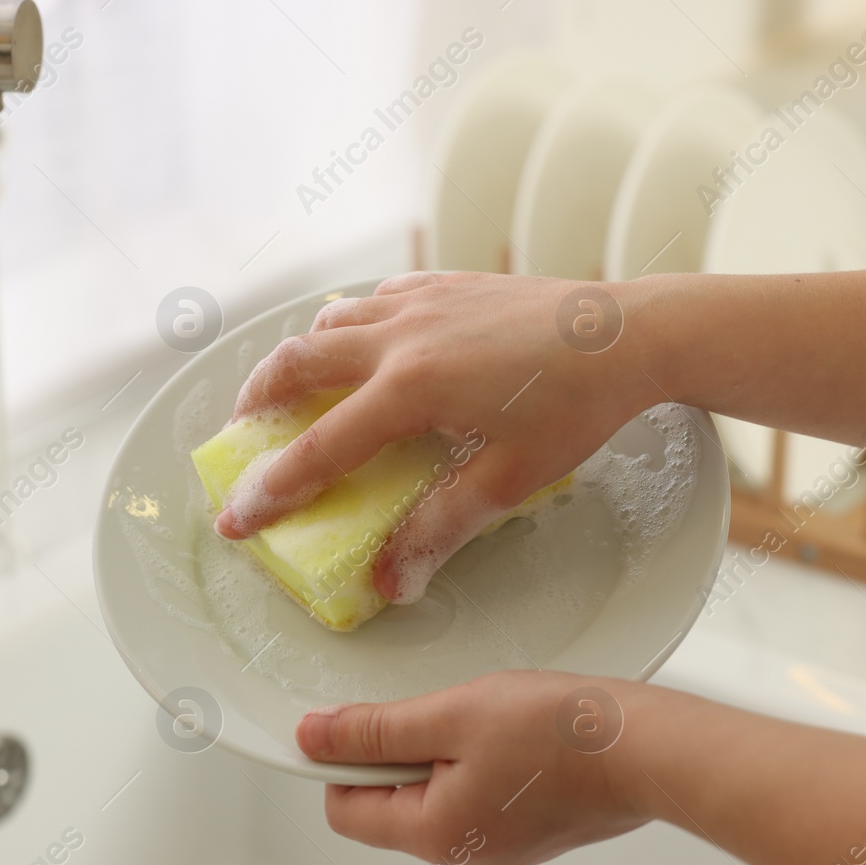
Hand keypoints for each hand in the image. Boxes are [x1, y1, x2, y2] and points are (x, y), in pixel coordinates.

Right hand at [216, 272, 651, 602]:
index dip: (270, 491)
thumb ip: (439, 528)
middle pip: (294, 364)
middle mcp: (399, 335)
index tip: (235, 521)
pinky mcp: (445, 282)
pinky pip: (374, 298)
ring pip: (328, 321)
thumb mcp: (508, 480)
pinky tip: (364, 347)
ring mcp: (419, 300)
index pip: (317, 449)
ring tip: (292, 392)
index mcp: (409, 389)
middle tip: (244, 440)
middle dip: (256, 403)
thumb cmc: (576, 408)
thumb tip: (392, 582)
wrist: (629, 334)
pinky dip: (349, 324)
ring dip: (298, 358)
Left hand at [294, 670, 656, 864]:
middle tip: (447, 711)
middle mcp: (466, 858)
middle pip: (394, 802)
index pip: (345, 809)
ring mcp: (504, 849)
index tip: (363, 719)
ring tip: (493, 719)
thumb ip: (375, 730)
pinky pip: (483, 795)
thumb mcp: (451, 715)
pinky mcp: (534, 833)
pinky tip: (519, 733)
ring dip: (450, 751)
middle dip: (406, 750)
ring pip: (442, 794)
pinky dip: (487, 761)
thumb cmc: (562, 733)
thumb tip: (313, 737)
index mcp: (435, 836)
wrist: (651, 750)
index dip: (342, 759)